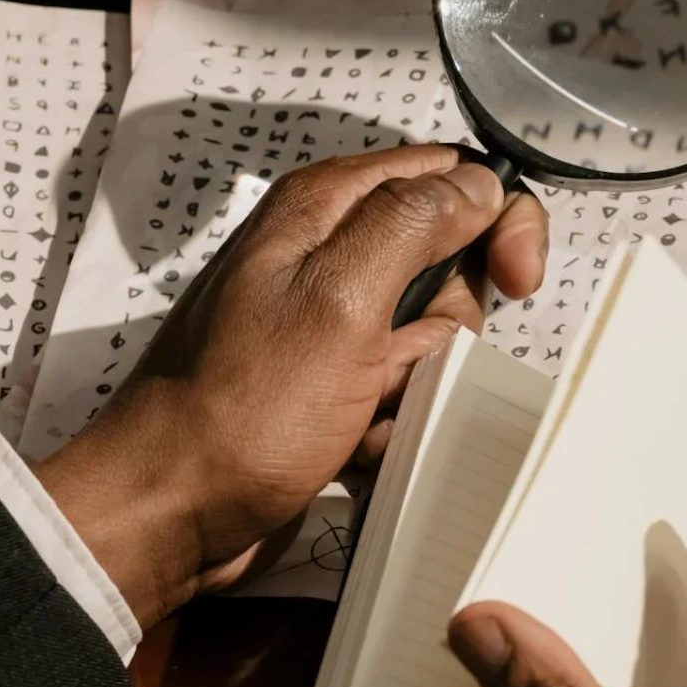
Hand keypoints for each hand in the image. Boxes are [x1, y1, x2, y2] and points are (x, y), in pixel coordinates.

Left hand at [34, 145, 547, 626]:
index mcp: (325, 207)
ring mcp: (329, 320)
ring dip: (419, 381)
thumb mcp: (340, 301)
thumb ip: (413, 224)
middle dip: (451, 320)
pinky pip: (404, 387)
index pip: (451, 173)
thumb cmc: (241, 412)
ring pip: (434, 332)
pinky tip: (353, 442)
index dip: (497, 218)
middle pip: (452, 259)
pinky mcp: (331, 382)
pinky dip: (395, 419)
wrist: (170, 514)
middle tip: (406, 360)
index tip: (516, 278)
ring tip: (363, 410)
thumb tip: (478, 184)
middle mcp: (327, 251)